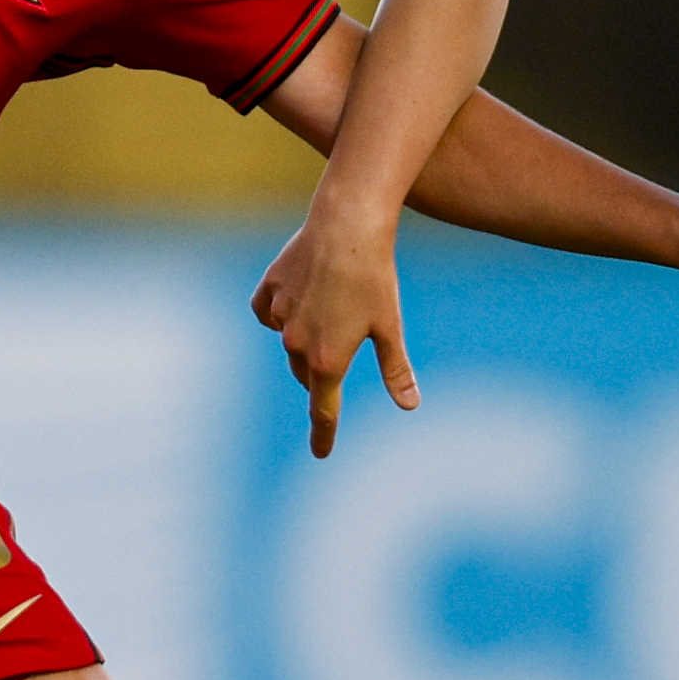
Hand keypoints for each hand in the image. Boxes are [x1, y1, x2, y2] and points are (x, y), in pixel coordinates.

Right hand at [250, 203, 416, 459]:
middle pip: (307, 375)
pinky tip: (299, 297)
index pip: (323, 411)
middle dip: (321, 375)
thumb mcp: (389, 326)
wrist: (347, 225)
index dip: (324, 435)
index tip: (321, 454)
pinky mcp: (269, 290)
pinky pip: (268, 312)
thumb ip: (395, 370)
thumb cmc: (375, 278)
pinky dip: (280, 313)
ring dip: (304, 340)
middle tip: (341, 351)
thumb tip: (410, 405)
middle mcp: (297, 344)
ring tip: (331, 309)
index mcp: (328, 361)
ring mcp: (279, 316)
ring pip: (289, 342)